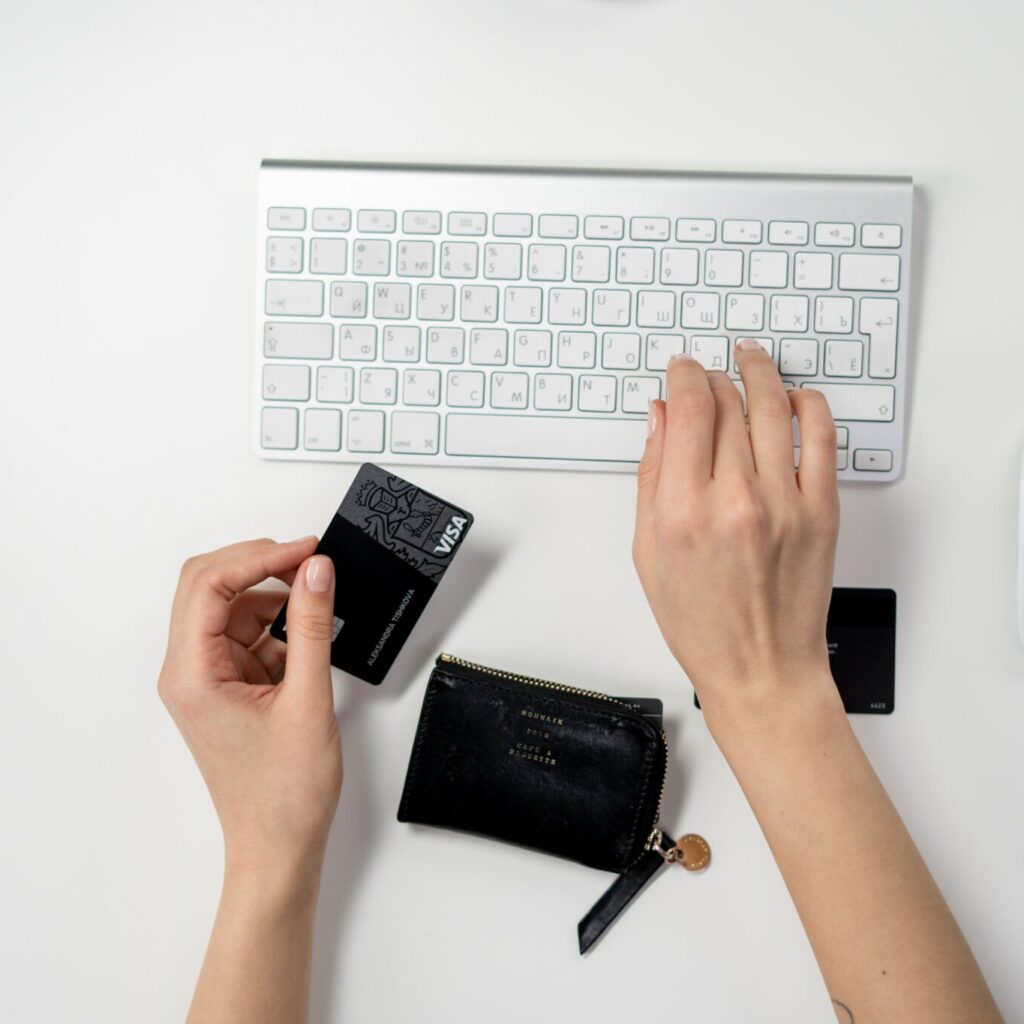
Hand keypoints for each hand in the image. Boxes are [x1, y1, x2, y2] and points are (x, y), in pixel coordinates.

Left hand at [159, 537, 341, 873]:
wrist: (278, 847)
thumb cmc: (284, 793)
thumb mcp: (308, 698)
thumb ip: (311, 625)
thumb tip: (317, 570)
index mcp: (191, 674)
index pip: (210, 585)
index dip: (260, 557)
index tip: (307, 550)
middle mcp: (187, 671)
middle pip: (209, 586)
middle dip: (259, 565)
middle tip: (309, 561)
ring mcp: (205, 678)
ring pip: (230, 608)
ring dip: (272, 597)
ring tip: (317, 602)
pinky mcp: (226, 686)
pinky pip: (247, 634)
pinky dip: (277, 627)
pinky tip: (307, 638)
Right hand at [632, 341, 841, 732]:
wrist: (761, 668)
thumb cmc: (701, 622)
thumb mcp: (649, 553)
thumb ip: (651, 478)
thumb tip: (659, 419)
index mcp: (683, 511)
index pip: (688, 411)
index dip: (684, 377)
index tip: (681, 370)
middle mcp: (735, 500)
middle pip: (728, 404)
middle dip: (713, 376)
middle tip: (708, 373)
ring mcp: (785, 503)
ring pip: (774, 408)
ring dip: (760, 373)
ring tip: (751, 358)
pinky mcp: (822, 512)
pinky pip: (822, 438)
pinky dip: (809, 405)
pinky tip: (795, 397)